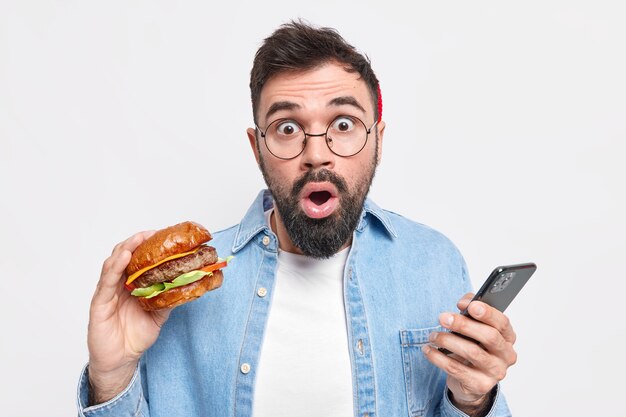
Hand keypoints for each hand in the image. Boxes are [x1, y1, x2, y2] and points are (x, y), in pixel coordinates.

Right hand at [87, 231, 172, 403]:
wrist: (121, 361)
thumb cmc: (134, 336)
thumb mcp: (159, 314)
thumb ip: (169, 298)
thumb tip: (189, 284)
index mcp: (131, 285)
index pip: (138, 259)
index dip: (147, 246)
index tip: (162, 235)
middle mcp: (118, 284)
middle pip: (125, 256)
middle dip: (137, 242)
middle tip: (152, 233)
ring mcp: (107, 292)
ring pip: (113, 264)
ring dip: (125, 249)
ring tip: (137, 239)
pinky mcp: (99, 303)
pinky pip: (106, 282)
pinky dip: (115, 267)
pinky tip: (123, 258)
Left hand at [423, 293, 516, 412]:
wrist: (470, 380)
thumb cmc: (472, 346)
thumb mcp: (473, 327)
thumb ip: (471, 310)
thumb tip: (464, 303)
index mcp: (508, 337)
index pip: (502, 323)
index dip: (487, 313)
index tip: (469, 305)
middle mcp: (506, 355)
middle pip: (489, 336)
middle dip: (463, 324)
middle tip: (443, 318)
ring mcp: (495, 372)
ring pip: (472, 352)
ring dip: (447, 340)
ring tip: (433, 335)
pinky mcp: (480, 386)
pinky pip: (456, 369)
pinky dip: (438, 357)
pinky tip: (428, 350)